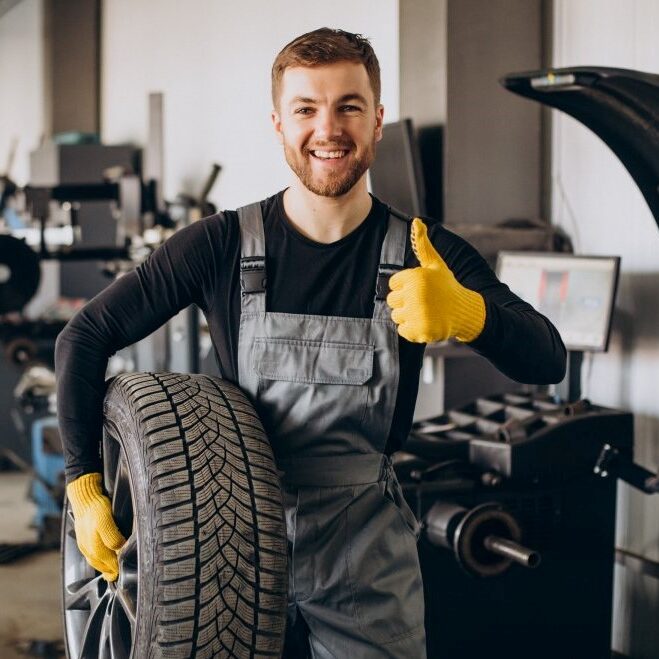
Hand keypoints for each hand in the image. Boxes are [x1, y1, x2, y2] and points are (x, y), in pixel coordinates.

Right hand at [66, 472, 125, 580]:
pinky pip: (91, 555)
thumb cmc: (96, 507)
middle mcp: (89, 549)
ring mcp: (85, 545)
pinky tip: (104, 558)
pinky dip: (99, 560)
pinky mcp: (83, 540)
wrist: (84, 497)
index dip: (119, 568)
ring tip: (113, 571)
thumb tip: (119, 551)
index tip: (127, 571)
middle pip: (103, 565)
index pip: (110, 564)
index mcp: (95, 546)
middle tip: (121, 574)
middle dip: (112, 570)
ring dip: (105, 567)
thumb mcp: (106, 521)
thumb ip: (112, 538)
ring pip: (96, 561)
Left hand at [386, 218, 485, 342]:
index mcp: (416, 277)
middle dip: (405, 302)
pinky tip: (426, 323)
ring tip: (425, 312)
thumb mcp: (436, 265)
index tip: (420, 289)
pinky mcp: (419, 330)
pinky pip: (402, 331)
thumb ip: (423, 245)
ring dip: (408, 316)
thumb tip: (416, 221)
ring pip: (396, 316)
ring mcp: (417, 313)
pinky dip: (412, 330)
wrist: (465, 312)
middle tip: (423, 302)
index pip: (393, 284)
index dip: (405, 287)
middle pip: (392, 301)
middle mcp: (415, 294)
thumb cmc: (447, 287)